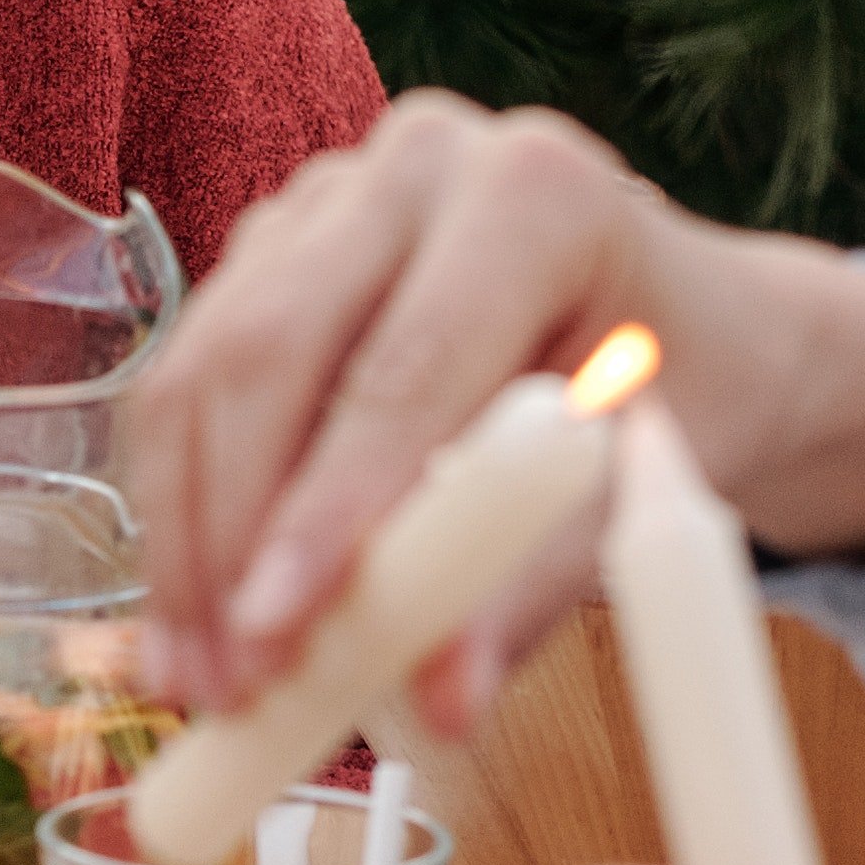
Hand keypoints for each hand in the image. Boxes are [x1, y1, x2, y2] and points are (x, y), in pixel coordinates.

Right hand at [125, 92, 864, 724]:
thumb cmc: (686, 395)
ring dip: (182, 537)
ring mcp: (325, 197)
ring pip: (200, 368)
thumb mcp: (639, 492)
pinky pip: (187, 382)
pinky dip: (177, 509)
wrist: (687, 322)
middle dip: (228, 536)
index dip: (324, 509)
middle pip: (264, 353)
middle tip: (227, 681)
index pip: (398, 370)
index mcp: (533, 193)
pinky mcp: (267, 249)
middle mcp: (416, 163)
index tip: (275, 631)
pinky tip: (189, 617)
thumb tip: (439, 702)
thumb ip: (531, 582)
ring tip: (196, 676)